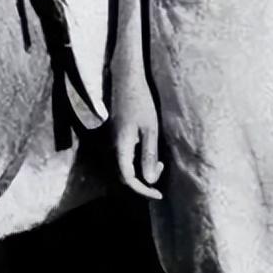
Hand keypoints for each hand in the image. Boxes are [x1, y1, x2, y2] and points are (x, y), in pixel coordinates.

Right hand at [110, 67, 164, 199]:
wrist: (126, 79)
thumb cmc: (141, 101)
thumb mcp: (151, 128)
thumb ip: (149, 155)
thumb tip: (150, 180)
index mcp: (121, 146)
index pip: (128, 178)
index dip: (143, 190)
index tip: (159, 194)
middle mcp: (112, 146)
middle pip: (124, 175)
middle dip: (143, 181)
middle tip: (161, 174)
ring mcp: (112, 140)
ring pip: (123, 166)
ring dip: (140, 170)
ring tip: (159, 163)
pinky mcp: (115, 135)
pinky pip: (124, 156)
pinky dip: (136, 161)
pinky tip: (149, 152)